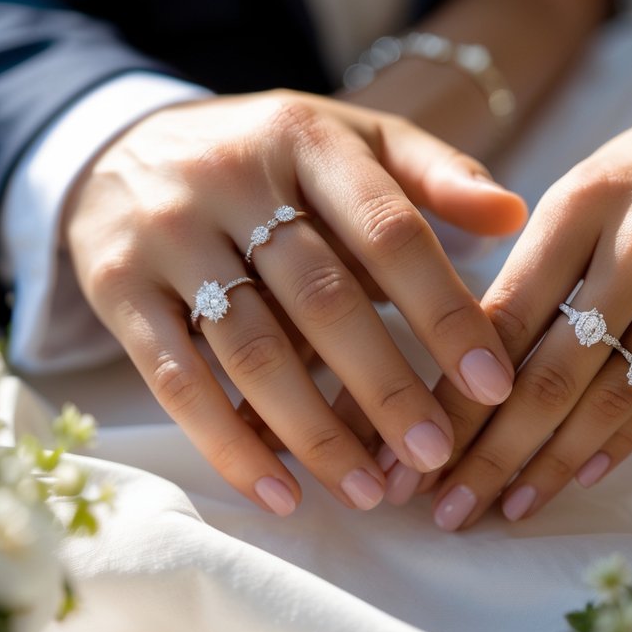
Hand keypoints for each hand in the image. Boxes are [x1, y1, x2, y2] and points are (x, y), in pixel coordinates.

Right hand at [64, 90, 526, 515]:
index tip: (491, 383)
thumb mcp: (347, 138)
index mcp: (304, 140)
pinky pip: (176, 379)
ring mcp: (168, 237)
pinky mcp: (118, 291)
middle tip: (435, 454)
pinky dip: (229, 444)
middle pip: (321, 299)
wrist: (118, 147)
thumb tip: (513, 213)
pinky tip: (281, 493)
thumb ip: (430, 173)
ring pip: (252, 348)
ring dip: (315, 431)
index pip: (388, 230)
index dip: (442, 311)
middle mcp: (231, 182)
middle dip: (386, 386)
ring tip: (370, 492)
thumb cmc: (265, 156)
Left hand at [400, 90, 631, 527]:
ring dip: (549, 467)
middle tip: (444, 511)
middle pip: (549, 376)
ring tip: (502, 512)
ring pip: (606, 400)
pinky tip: (577, 481)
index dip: (454, 397)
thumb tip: (473, 365)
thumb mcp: (587, 190)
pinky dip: (617, 443)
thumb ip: (536, 269)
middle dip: (489, 455)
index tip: (411, 450)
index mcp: (579, 206)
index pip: (502, 321)